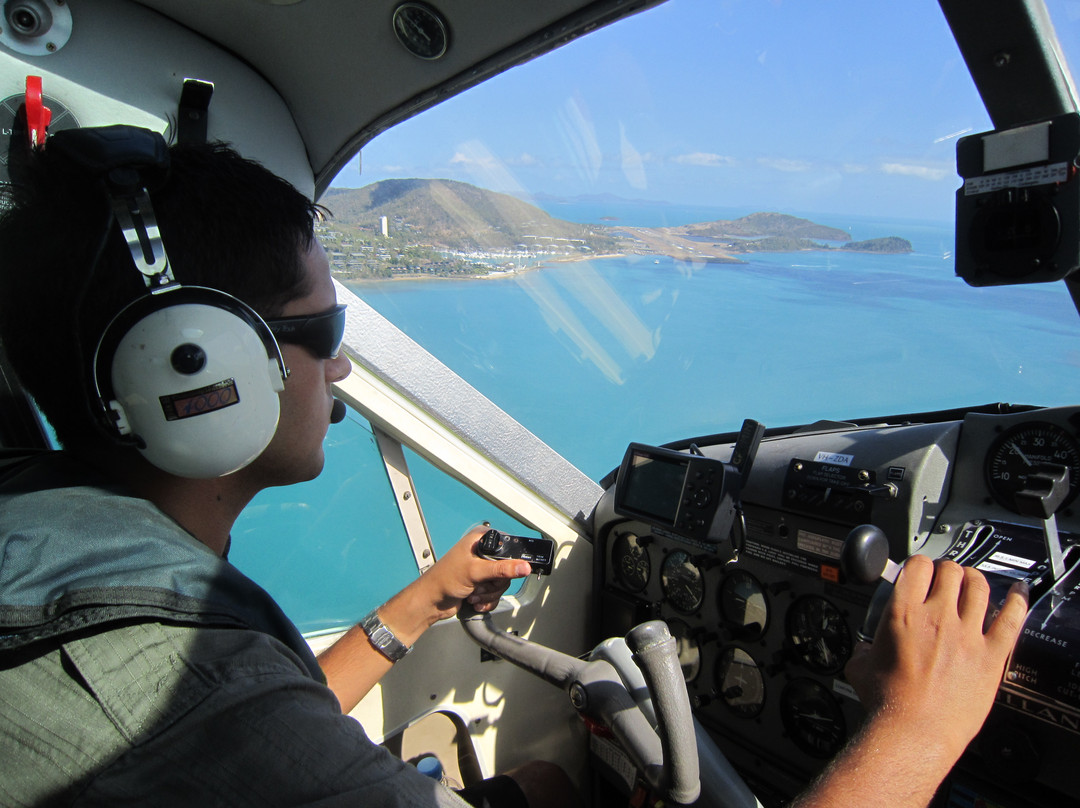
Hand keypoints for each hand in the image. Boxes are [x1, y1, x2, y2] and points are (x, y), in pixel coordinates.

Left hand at [414, 525, 532, 622]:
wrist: (431, 602)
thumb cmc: (442, 580)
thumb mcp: (475, 572)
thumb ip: (501, 569)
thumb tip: (523, 566)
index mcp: (480, 540)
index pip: (508, 547)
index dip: (508, 562)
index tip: (502, 574)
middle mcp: (482, 553)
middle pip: (507, 569)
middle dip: (494, 583)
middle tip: (480, 584)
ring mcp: (482, 569)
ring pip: (502, 584)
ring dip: (488, 593)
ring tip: (473, 592)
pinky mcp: (481, 584)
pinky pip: (496, 594)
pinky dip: (486, 600)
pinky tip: (474, 599)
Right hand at [844, 555, 1027, 761]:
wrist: (914, 733)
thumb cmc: (888, 705)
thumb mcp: (860, 666)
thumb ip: (864, 648)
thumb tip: (865, 649)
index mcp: (903, 614)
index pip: (917, 566)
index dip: (918, 565)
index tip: (919, 573)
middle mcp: (937, 618)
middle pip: (950, 571)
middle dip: (946, 570)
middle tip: (944, 579)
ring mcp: (967, 635)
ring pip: (979, 587)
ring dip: (974, 579)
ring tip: (972, 583)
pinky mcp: (991, 656)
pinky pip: (1011, 619)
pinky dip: (1017, 601)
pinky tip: (1017, 594)